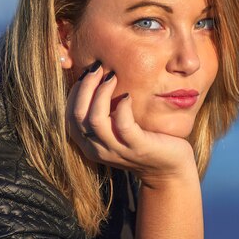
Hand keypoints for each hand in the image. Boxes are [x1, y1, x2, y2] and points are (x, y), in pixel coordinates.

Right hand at [65, 61, 196, 183]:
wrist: (168, 170)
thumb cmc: (142, 142)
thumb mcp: (116, 130)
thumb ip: (103, 114)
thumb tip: (95, 79)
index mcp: (89, 144)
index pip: (70, 116)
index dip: (75, 92)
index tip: (87, 74)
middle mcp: (98, 149)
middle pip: (78, 115)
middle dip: (85, 87)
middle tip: (97, 68)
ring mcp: (117, 150)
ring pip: (95, 120)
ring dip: (101, 93)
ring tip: (112, 77)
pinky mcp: (137, 147)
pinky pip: (122, 124)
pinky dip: (122, 106)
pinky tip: (127, 96)